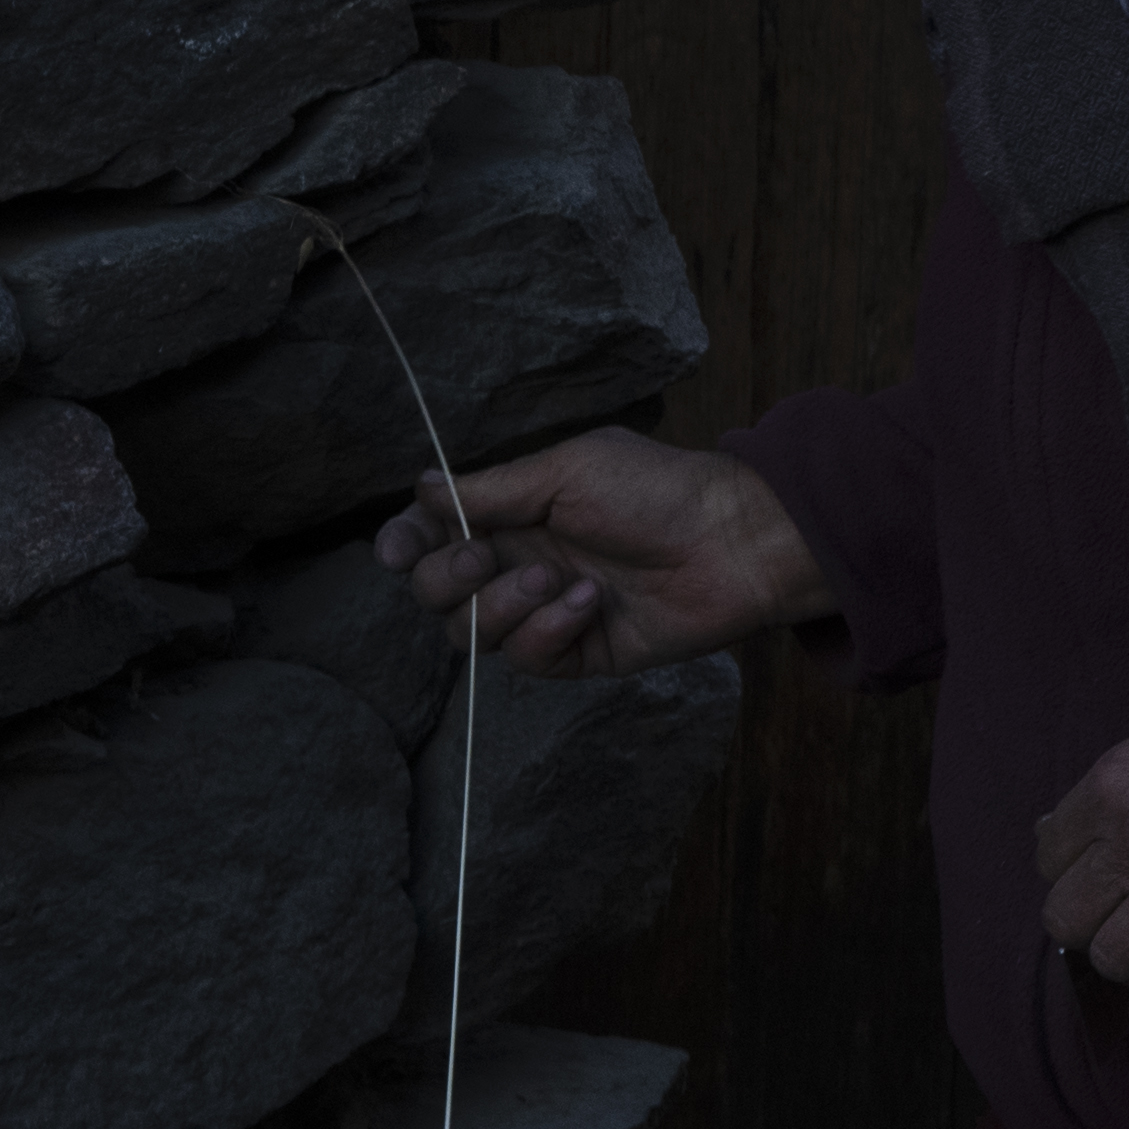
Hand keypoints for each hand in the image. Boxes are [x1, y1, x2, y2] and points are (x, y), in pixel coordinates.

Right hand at [376, 433, 825, 677]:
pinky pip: (525, 659)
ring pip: (469, 632)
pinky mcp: (576, 651)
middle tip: (484, 556)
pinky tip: (591, 605)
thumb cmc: (659, 490)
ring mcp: (546, 610)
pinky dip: (547, 631)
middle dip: (445, 577)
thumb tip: (420, 487)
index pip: (432, 535)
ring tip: (557, 579)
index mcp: (514, 513)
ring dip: (502, 605)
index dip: (403, 544)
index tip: (397, 549)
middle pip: (435, 591)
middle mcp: (520, 562)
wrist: (732, 540)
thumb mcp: (569, 470)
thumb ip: (492, 487)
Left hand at [1035, 691, 1128, 1022]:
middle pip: (1067, 918)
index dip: (1069, 874)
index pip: (1049, 857)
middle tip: (1110, 921)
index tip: (1090, 880)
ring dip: (1124, 962)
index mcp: (1113, 789)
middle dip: (1085, 926)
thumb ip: (1114, 783)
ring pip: (1114, 957)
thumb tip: (1059, 824)